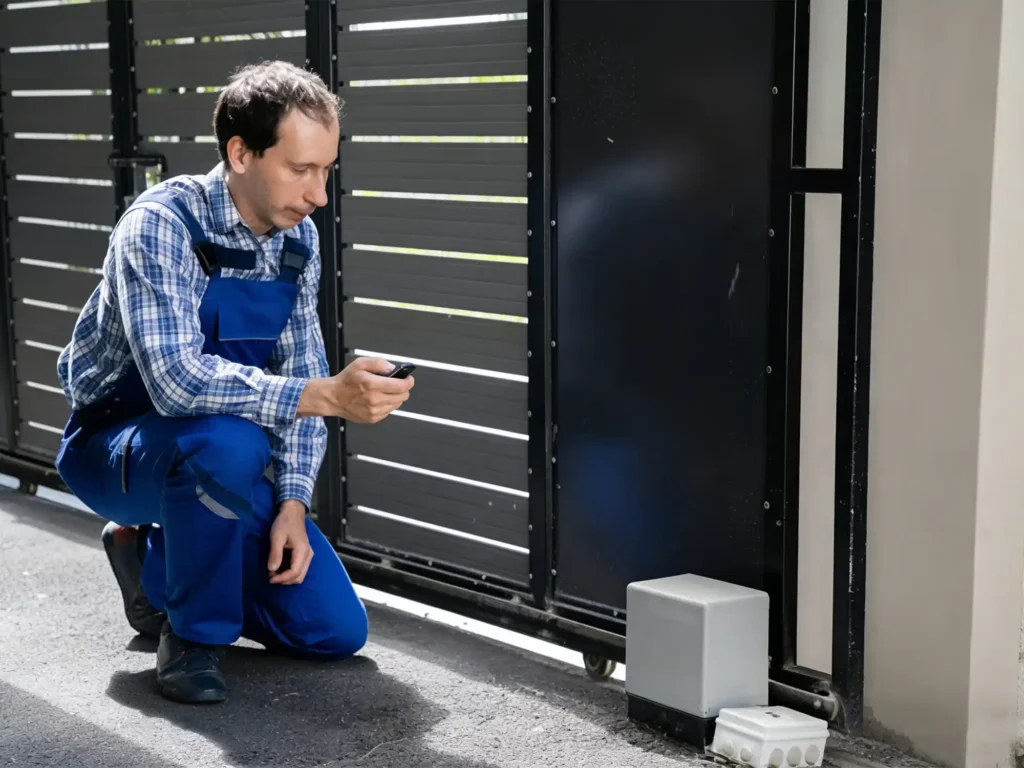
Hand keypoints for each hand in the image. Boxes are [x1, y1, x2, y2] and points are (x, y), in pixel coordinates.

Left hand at [267, 501, 312, 584]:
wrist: (293, 513)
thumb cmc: (284, 523)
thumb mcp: (277, 537)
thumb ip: (275, 554)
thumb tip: (272, 570)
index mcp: (302, 551)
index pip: (295, 572)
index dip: (282, 578)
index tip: (269, 578)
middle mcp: (308, 555)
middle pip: (299, 577)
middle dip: (284, 580)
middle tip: (270, 577)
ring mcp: (308, 555)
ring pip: (300, 575)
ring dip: (287, 578)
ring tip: (274, 573)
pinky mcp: (305, 554)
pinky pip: (300, 569)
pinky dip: (290, 573)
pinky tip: (280, 569)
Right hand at [297, 357, 414, 422]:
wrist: (333, 397)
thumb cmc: (346, 381)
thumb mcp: (360, 363)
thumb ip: (379, 363)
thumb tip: (392, 368)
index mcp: (372, 385)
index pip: (401, 386)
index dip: (408, 381)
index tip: (408, 379)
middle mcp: (374, 400)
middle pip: (403, 396)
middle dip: (403, 389)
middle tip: (397, 384)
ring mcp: (374, 412)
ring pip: (397, 404)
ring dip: (395, 397)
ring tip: (385, 391)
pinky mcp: (373, 418)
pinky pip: (389, 411)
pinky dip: (387, 404)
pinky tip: (379, 399)